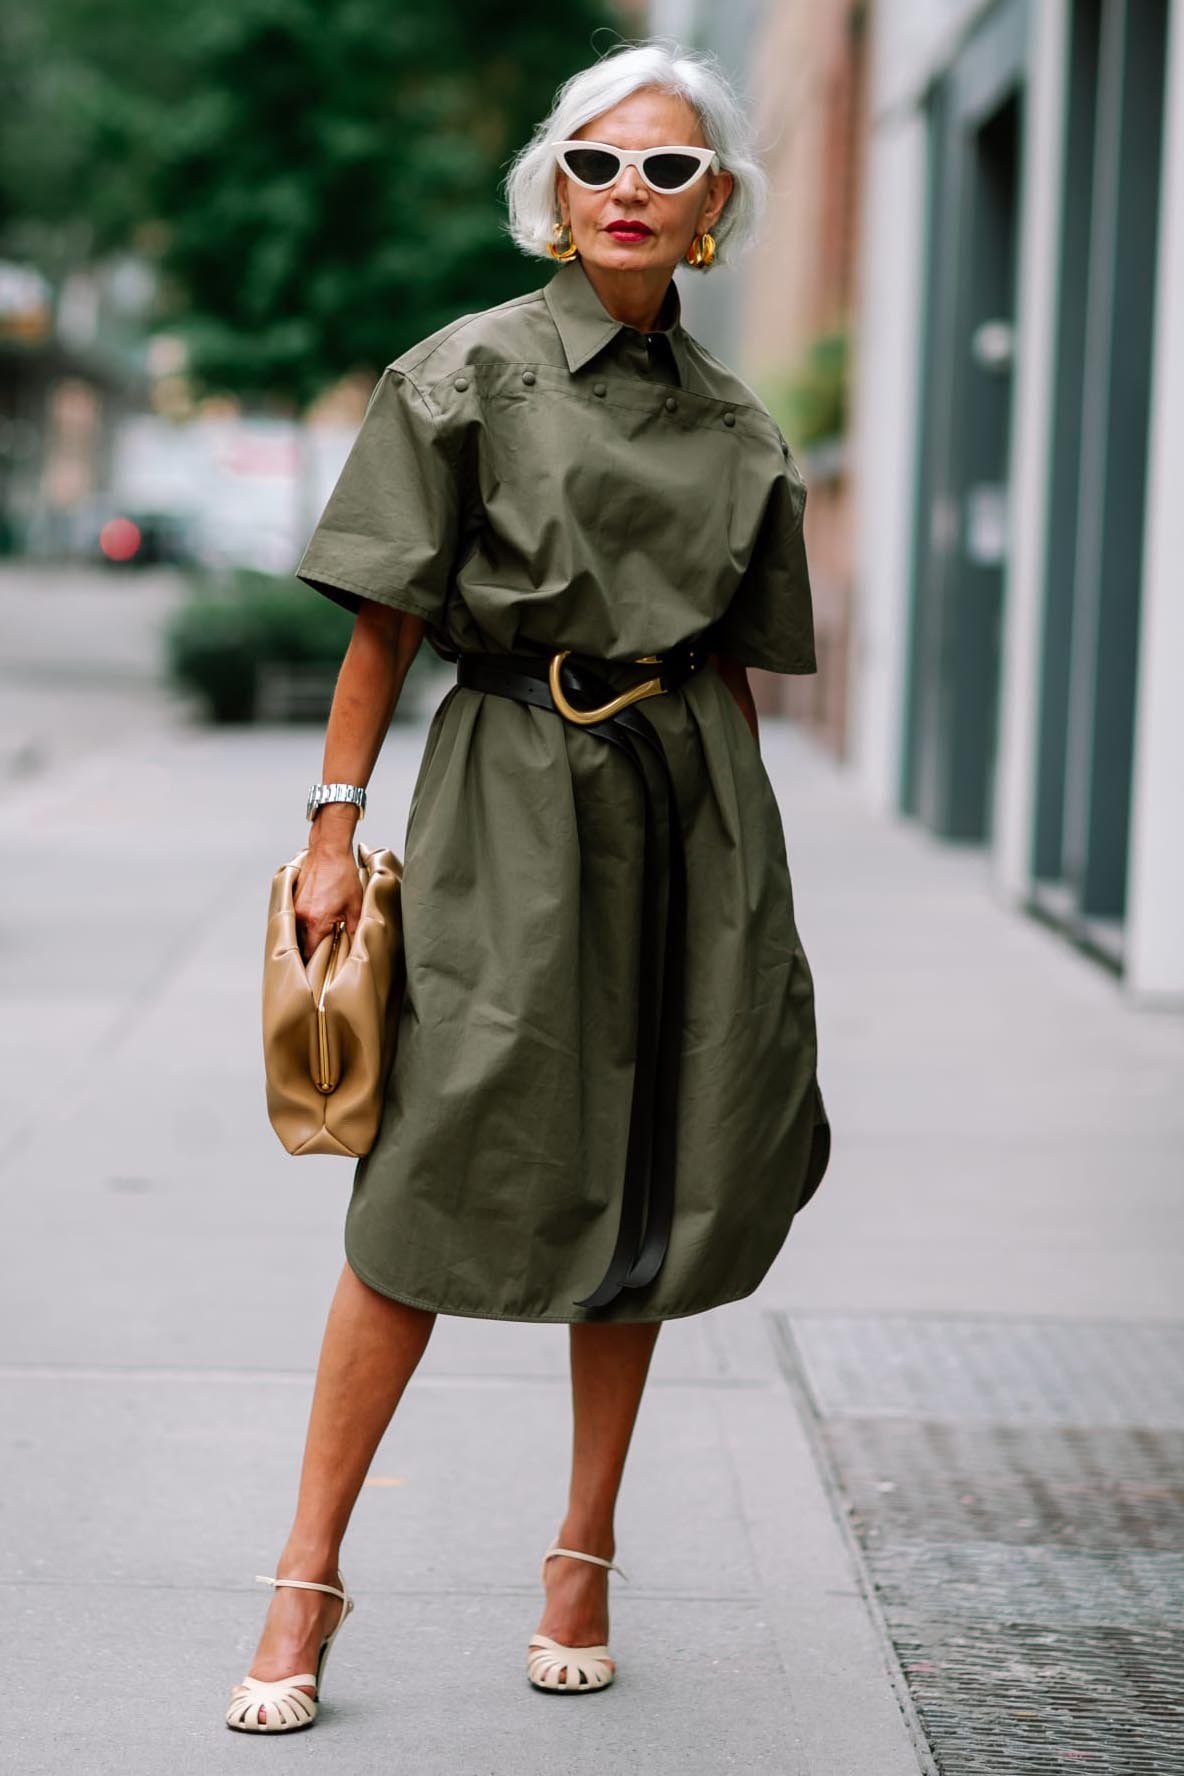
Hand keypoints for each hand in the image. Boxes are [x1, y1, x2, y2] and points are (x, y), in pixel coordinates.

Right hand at [293, 843, 362, 963]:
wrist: (329, 850)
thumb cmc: (342, 875)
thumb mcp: (355, 905)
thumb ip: (354, 929)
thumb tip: (355, 945)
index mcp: (315, 922)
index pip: (309, 953)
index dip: (314, 964)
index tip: (319, 970)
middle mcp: (300, 916)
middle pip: (300, 944)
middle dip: (309, 951)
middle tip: (319, 957)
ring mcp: (294, 906)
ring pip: (296, 930)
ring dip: (305, 936)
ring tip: (317, 939)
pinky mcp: (292, 897)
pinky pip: (295, 916)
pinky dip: (302, 922)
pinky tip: (313, 920)